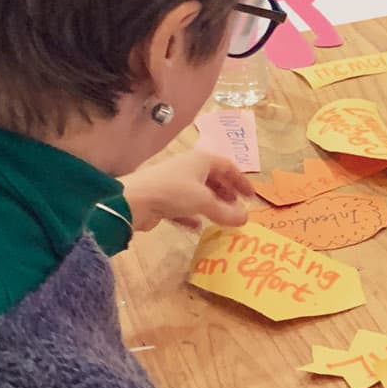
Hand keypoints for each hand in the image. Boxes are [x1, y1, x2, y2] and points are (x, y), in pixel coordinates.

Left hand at [122, 148, 253, 232]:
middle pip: (213, 178)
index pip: (228, 166)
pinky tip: (198, 227)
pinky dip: (192, 215)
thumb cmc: (174, 192)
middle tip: (237, 207)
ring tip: (222, 217)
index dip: (241, 180)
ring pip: (198, 192)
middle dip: (226, 192)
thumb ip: (226, 212)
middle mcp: (188, 168)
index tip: (251, 197)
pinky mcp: (162, 198)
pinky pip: (183, 206)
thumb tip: (245, 219)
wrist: (134, 200)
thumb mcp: (204, 202)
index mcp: (201, 160)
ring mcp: (174, 183)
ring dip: (211, 204)